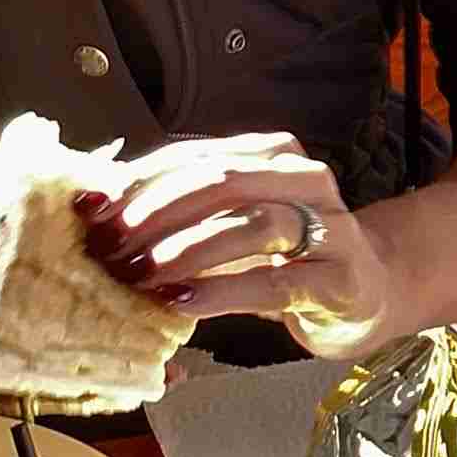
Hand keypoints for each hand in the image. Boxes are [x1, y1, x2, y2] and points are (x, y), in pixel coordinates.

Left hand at [87, 133, 394, 352]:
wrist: (366, 294)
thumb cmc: (285, 259)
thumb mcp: (230, 226)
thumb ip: (179, 212)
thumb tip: (96, 206)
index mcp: (273, 154)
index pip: (194, 156)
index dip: (137, 182)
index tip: (90, 212)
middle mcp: (306, 179)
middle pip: (221, 180)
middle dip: (156, 213)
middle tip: (111, 248)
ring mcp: (331, 228)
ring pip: (251, 224)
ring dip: (186, 250)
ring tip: (141, 276)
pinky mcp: (341, 280)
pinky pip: (276, 282)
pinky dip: (223, 291)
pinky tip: (182, 302)